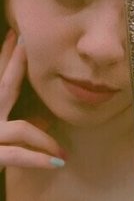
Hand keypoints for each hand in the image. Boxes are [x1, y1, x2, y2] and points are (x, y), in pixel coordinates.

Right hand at [0, 29, 65, 169]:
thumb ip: (16, 128)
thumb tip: (45, 121)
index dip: (6, 57)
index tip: (18, 36)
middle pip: (3, 86)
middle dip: (16, 63)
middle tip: (27, 41)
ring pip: (22, 129)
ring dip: (45, 142)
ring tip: (61, 153)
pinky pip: (17, 156)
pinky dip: (38, 159)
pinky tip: (55, 163)